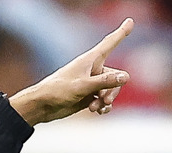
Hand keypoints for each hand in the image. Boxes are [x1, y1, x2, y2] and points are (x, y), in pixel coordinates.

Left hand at [9, 18, 133, 125]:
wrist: (41, 106)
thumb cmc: (57, 91)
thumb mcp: (83, 86)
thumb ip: (104, 82)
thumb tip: (125, 77)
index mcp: (90, 60)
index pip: (110, 43)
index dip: (121, 33)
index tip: (130, 21)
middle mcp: (92, 70)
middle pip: (115, 76)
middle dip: (113, 89)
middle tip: (105, 100)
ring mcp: (90, 84)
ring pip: (110, 90)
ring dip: (107, 99)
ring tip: (97, 108)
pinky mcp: (87, 96)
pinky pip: (103, 100)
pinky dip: (103, 106)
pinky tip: (99, 112)